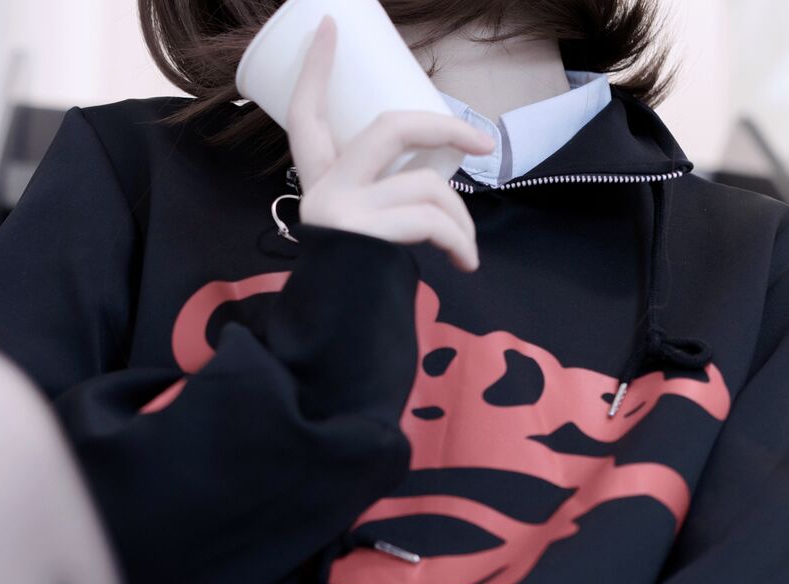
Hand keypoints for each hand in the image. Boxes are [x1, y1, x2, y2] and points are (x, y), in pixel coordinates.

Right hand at [285, 14, 494, 271]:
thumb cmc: (354, 294)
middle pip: (391, 128)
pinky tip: (465, 263)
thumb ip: (380, 205)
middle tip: (482, 145)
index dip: (316, 69)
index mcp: (318, 185)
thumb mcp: (357, 239)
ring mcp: (345, 211)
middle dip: (445, 129)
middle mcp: (325, 191)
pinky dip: (459, 241)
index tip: (330, 26)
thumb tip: (441, 194)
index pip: (306, 115)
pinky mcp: (368, 235)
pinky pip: (433, 220)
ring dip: (460, 217)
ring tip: (467, 251)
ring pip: (426, 185)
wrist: (334, 347)